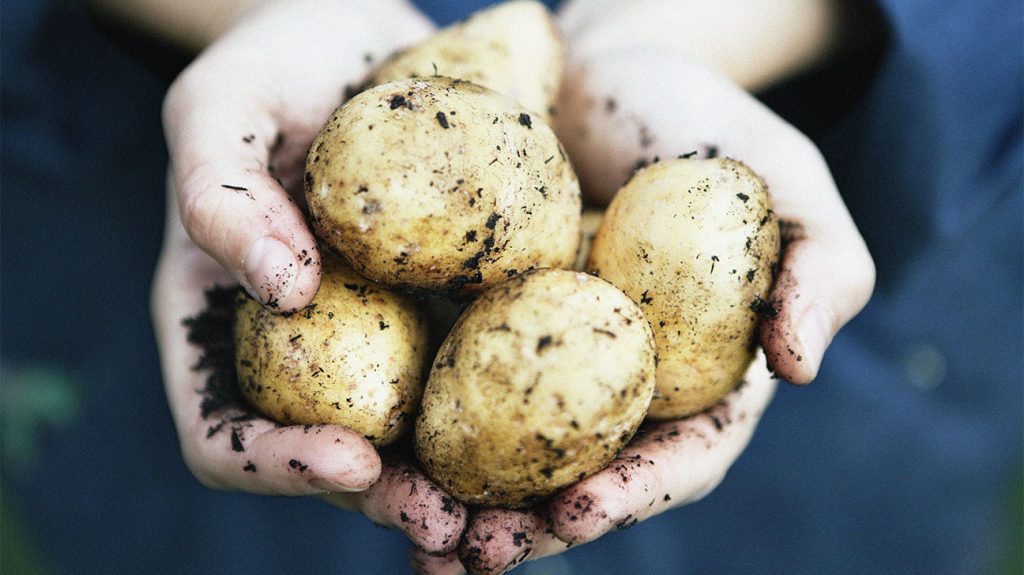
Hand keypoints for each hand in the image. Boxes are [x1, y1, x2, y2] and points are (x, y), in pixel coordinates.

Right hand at [153, 0, 466, 557]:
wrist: (355, 40)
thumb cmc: (268, 68)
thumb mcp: (218, 109)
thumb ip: (221, 197)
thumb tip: (287, 294)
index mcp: (226, 331)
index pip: (224, 432)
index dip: (277, 465)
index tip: (349, 460)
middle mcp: (306, 357)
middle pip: (334, 460)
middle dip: (390, 502)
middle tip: (450, 523)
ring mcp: (383, 341)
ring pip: (418, 440)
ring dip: (465, 490)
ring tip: (519, 518)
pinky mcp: (451, 311)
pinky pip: (484, 374)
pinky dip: (518, 419)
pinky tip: (571, 432)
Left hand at [430, 38, 873, 574]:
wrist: (603, 69)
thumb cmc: (707, 125)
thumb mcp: (790, 183)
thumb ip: (821, 268)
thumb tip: (798, 366)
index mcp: (699, 375)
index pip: (677, 455)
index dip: (633, 494)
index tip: (576, 512)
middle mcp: (619, 385)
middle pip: (581, 477)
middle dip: (532, 528)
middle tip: (475, 555)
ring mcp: (545, 360)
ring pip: (507, 452)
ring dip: (464, 504)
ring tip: (419, 539)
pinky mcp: (480, 324)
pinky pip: (448, 386)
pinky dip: (420, 434)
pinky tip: (375, 464)